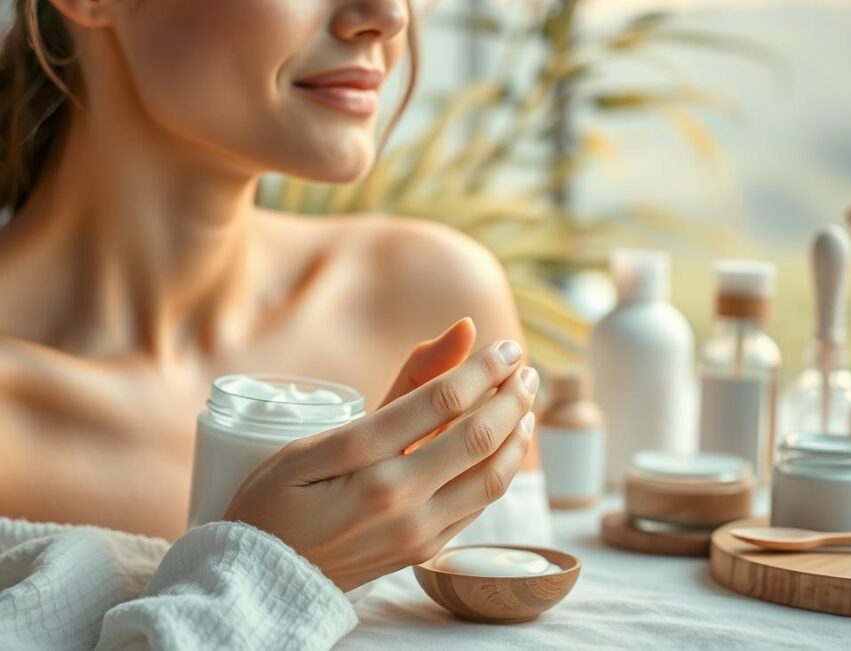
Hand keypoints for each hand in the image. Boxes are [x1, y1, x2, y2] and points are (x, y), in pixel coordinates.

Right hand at [223, 320, 538, 591]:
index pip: (443, 401)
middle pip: (479, 438)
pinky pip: (480, 505)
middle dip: (512, 396)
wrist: (261, 581)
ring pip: (492, 477)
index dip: (485, 368)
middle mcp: (399, 502)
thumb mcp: (315, 439)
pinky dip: (502, 468)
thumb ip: (398, 388)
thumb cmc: (275, 501)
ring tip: (524, 400)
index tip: (507, 346)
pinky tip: (507, 442)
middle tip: (526, 368)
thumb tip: (462, 330)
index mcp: (362, 465)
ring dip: (518, 434)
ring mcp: (417, 533)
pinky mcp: (425, 551)